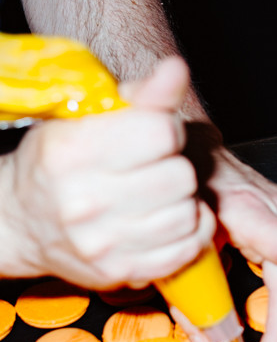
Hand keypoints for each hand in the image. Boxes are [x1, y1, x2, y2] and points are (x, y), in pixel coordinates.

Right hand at [7, 57, 216, 286]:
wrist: (21, 220)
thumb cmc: (57, 161)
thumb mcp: (87, 116)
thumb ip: (141, 95)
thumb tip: (177, 70)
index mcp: (72, 153)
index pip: (161, 134)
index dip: (166, 128)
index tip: (154, 134)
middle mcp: (85, 201)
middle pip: (180, 177)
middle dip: (176, 165)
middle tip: (157, 167)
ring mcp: (103, 243)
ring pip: (188, 215)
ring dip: (184, 201)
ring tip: (161, 194)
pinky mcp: (121, 272)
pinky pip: (187, 250)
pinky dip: (190, 232)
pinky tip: (169, 219)